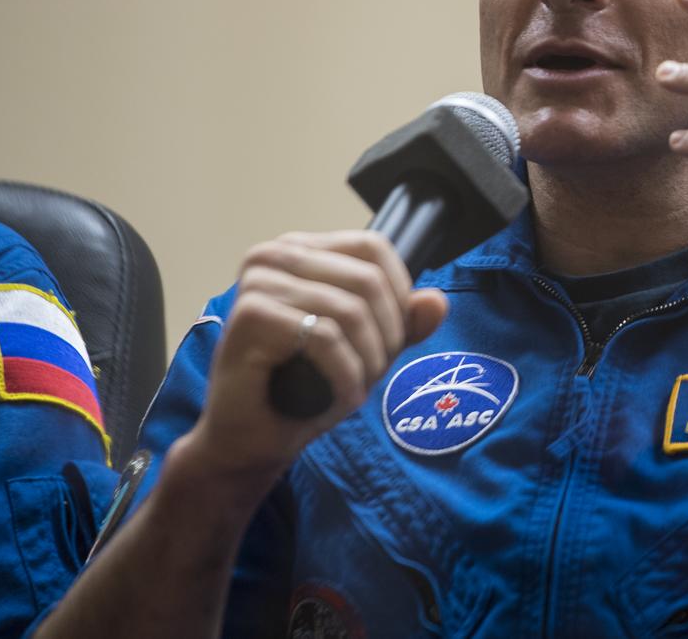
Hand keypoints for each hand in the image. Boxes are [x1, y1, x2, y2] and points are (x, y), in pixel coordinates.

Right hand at [183, 231, 448, 494]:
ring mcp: (258, 282)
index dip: (399, 294)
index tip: (394, 338)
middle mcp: (274, 255)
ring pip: (350, 311)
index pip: (373, 247)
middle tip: (374, 374)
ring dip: (367, 362)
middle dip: (386, 336)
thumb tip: (437, 302)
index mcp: (299, 248)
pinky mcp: (251, 315)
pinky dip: (346, 376)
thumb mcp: (367, 347)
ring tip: (356, 389)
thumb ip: (403, 321)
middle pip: (367, 280)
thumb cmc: (305, 388)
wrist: (252, 440)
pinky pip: (325, 338)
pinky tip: (343, 400)